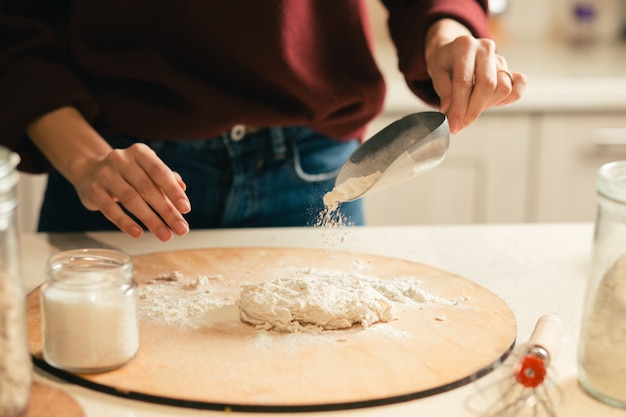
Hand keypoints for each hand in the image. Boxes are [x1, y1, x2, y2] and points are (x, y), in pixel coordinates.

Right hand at [26, 106, 190, 241]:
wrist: (89, 171)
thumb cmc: (128, 174)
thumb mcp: (147, 171)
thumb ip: (166, 180)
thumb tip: (183, 189)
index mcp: (140, 152)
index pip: (160, 172)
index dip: (174, 191)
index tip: (186, 209)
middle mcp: (121, 159)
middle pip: (147, 188)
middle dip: (167, 211)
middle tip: (181, 230)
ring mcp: (105, 174)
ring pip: (131, 199)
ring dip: (151, 220)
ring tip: (166, 235)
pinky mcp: (92, 190)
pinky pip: (110, 209)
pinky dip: (125, 222)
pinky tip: (138, 233)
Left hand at [425, 19, 526, 133]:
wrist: (453, 50)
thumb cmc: (444, 62)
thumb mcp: (437, 74)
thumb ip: (445, 94)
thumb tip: (451, 116)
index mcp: (464, 46)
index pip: (464, 81)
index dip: (459, 107)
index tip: (453, 125)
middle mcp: (485, 49)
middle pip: (487, 85)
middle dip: (473, 110)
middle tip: (460, 124)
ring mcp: (499, 58)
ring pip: (503, 88)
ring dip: (486, 106)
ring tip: (469, 109)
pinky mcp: (509, 68)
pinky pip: (518, 86)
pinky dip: (507, 99)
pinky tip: (490, 102)